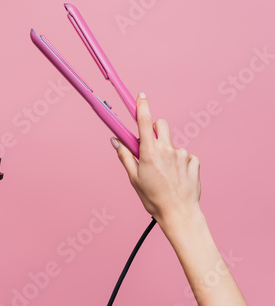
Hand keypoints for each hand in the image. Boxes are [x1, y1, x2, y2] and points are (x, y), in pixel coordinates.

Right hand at [111, 93, 200, 227]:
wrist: (179, 214)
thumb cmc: (153, 199)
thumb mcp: (134, 178)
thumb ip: (125, 156)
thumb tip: (116, 141)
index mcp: (150, 152)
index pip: (145, 121)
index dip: (142, 106)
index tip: (141, 96)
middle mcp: (167, 149)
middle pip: (162, 125)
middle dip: (156, 129)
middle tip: (151, 145)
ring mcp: (183, 154)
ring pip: (172, 143)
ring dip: (167, 151)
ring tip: (165, 172)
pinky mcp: (194, 161)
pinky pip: (185, 155)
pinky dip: (179, 162)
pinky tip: (177, 176)